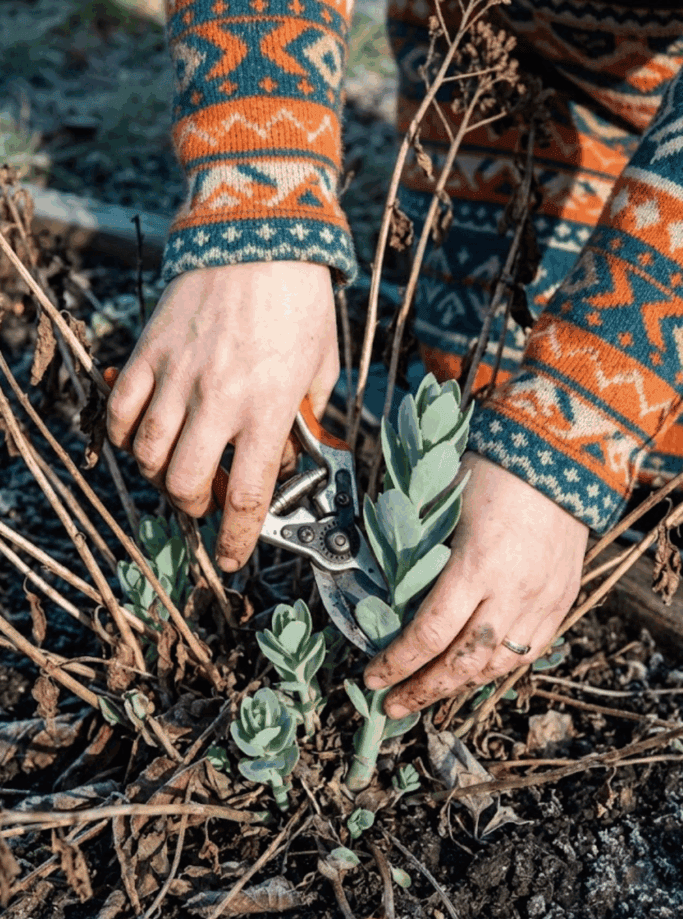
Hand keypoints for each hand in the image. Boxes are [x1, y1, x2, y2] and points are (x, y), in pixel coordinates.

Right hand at [106, 261, 338, 571]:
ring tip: (174, 468)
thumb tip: (294, 447)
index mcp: (268, 408)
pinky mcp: (149, 351)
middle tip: (205, 502)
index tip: (232, 557)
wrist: (261, 230)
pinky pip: (120, 409)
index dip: (236, 540)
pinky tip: (140, 434)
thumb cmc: (299, 297)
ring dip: (159, 476)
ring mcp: (178, 375)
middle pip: (186, 485)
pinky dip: (123, 433)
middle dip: (195, 508)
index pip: (246, 496)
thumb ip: (308, 414)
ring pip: (147, 454)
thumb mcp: (322, 363)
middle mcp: (219, 400)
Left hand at [363, 452, 588, 717]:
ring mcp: (543, 601)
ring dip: (458, 686)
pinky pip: (529, 651)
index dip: (397, 663)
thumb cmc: (491, 471)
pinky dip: (496, 668)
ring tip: (428, 693)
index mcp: (476, 566)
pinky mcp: (563, 600)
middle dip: (423, 689)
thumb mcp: (442, 507)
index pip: (429, 634)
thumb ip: (417, 554)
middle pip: (463, 663)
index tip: (373, 679)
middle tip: (393, 706)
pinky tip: (472, 673)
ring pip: (497, 665)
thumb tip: (386, 594)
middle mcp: (513, 592)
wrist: (557, 455)